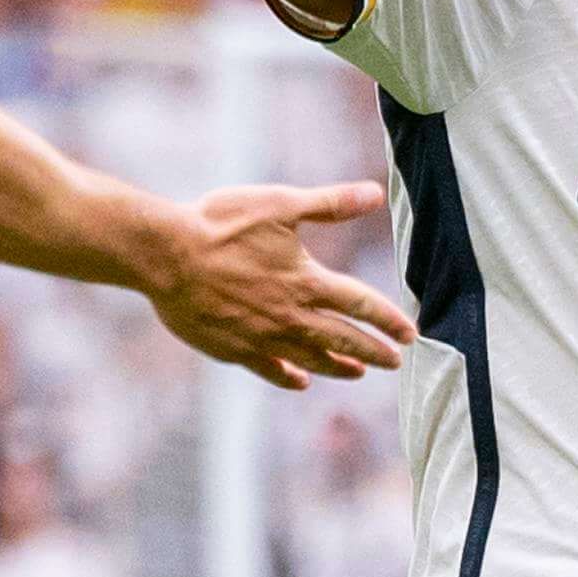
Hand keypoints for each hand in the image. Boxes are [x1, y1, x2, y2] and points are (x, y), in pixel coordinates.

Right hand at [146, 180, 409, 387]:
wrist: (167, 256)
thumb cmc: (221, 224)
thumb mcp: (280, 205)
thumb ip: (329, 204)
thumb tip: (375, 194)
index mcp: (306, 281)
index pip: (360, 305)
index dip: (389, 320)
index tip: (410, 334)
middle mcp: (290, 315)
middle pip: (342, 339)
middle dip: (373, 351)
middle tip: (394, 361)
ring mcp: (262, 337)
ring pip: (311, 358)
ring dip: (338, 366)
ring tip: (357, 373)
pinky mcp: (234, 349)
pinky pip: (269, 369)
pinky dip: (289, 376)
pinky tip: (300, 382)